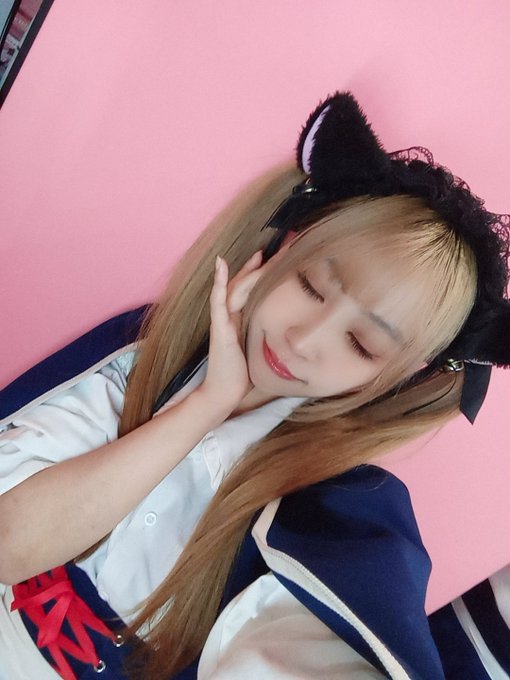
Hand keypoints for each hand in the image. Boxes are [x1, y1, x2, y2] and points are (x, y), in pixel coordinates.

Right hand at [197, 250, 267, 413]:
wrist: (224, 393)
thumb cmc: (241, 376)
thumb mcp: (258, 350)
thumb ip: (265, 338)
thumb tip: (287, 337)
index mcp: (238, 320)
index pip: (250, 290)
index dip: (261, 272)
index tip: (275, 257)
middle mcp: (229, 316)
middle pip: (243, 283)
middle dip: (260, 265)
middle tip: (278, 247)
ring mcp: (222, 320)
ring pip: (235, 288)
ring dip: (247, 269)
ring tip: (259, 252)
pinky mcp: (220, 328)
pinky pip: (218, 301)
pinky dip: (218, 282)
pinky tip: (221, 265)